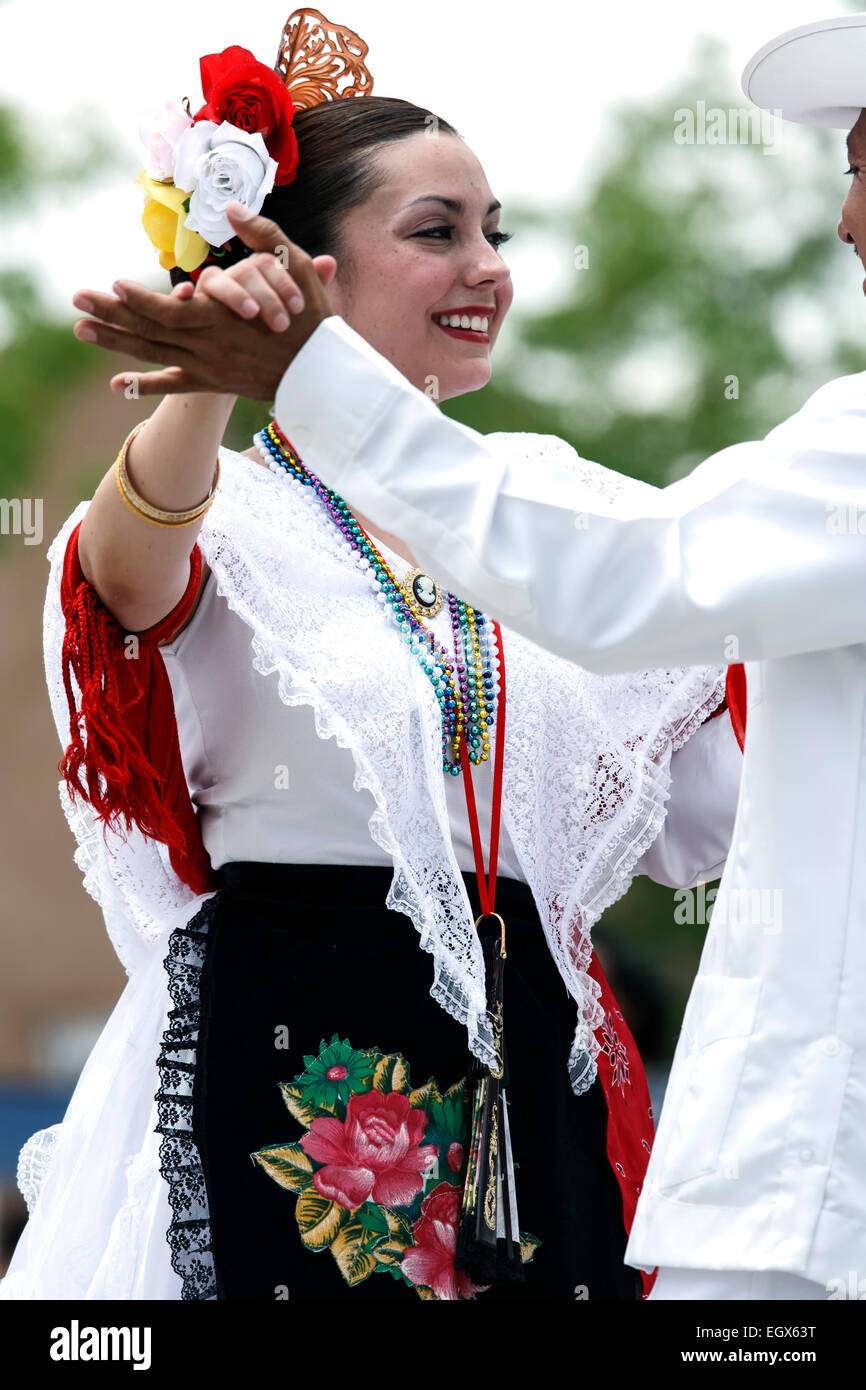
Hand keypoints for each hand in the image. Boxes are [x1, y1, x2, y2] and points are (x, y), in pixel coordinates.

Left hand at [71, 202, 337, 397]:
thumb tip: (232, 206)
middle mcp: (206, 346)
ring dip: (114, 342)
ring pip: (152, 354)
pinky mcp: (211, 382)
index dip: (139, 300)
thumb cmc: (312, 317)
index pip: (171, 311)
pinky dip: (144, 386)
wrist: (324, 373)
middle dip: (110, 313)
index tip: (113, 284)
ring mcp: (206, 368)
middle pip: (149, 330)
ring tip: (81, 328)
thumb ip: (262, 234)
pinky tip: (115, 384)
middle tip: (77, 299)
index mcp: (223, 319)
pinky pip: (172, 385)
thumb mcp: (294, 266)